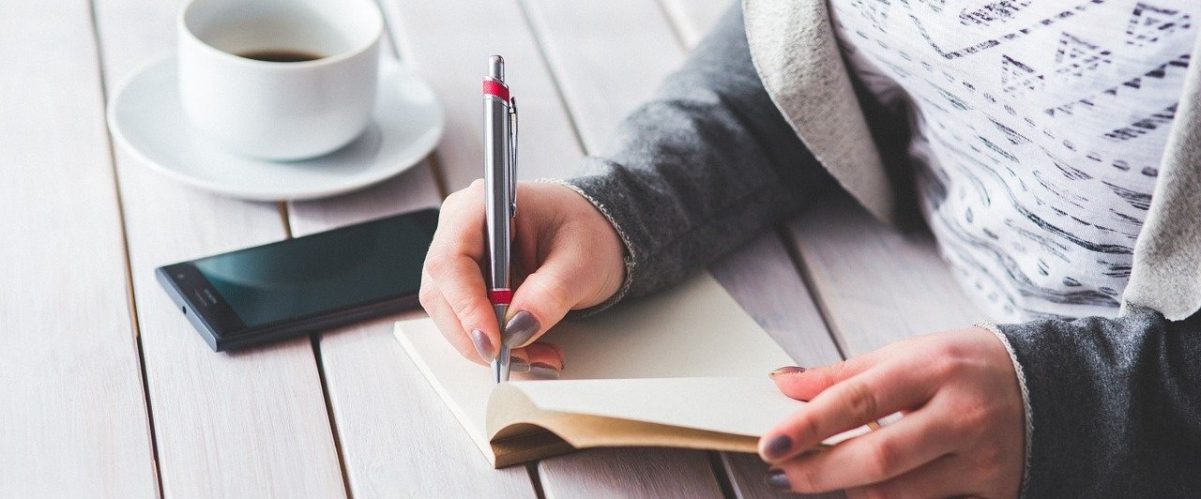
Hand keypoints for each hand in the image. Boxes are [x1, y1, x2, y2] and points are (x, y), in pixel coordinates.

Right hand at [419, 180, 625, 370]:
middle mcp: (461, 229)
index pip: (451, 260)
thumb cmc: (586, 232)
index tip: (493, 341)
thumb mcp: (581, 262)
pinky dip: (495, 344)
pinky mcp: (468, 285)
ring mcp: (460, 258)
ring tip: (536, 357)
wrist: (594, 237)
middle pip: (443, 294)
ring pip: (451, 315)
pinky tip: (528, 350)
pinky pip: (466, 323)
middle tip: (522, 359)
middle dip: (479, 335)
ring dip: (489, 346)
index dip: (466, 305)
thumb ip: (550, 293)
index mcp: (482, 205)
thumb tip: (518, 327)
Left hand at [759, 327, 1024, 497]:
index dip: (810, 424)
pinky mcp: (993, 492)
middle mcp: (962, 415)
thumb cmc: (968, 367)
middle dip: (821, 471)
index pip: (859, 399)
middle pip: (879, 457)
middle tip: (783, 472)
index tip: (771, 442)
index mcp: (936, 367)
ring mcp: (982, 459)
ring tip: (817, 478)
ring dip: (848, 489)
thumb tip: (785, 386)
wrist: (1054, 388)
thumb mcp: (910, 353)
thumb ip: (846, 374)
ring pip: (899, 492)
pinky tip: (863, 489)